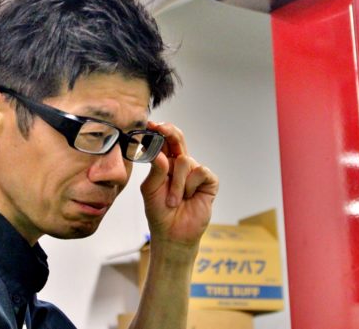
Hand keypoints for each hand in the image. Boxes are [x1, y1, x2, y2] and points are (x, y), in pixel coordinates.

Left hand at [139, 122, 218, 249]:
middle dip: (170, 132)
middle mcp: (180, 164)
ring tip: (174, 202)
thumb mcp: (151, 190)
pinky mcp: (209, 181)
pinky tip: (189, 198)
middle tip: (161, 128)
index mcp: (164, 163)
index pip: (162, 142)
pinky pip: (200, 172)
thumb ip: (156, 171)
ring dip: (177, 184)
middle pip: (178, 139)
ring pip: (186, 161)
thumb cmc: (159, 212)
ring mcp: (195, 172)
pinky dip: (190, 186)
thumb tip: (160, 155)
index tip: (149, 124)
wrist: (173, 234)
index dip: (158, 131)